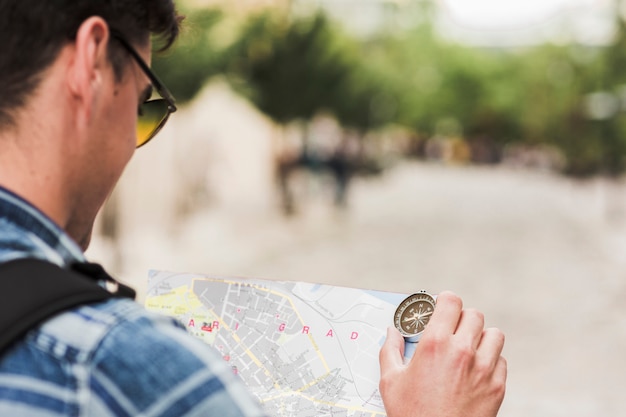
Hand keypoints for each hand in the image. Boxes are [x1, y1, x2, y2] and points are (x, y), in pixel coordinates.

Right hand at [379, 291, 506, 416]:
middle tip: (451, 330)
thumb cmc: (412, 415)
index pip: (451, 301)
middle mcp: (463, 351)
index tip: (440, 308)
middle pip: (474, 314)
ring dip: (481, 337)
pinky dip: (491, 361)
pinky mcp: (497, 387)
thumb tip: (391, 333)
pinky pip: (501, 361)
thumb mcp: (390, 381)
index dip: (445, 301)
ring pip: (494, 334)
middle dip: (461, 319)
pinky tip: (476, 370)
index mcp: (435, 344)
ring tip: (468, 348)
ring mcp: (483, 369)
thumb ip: (390, 350)